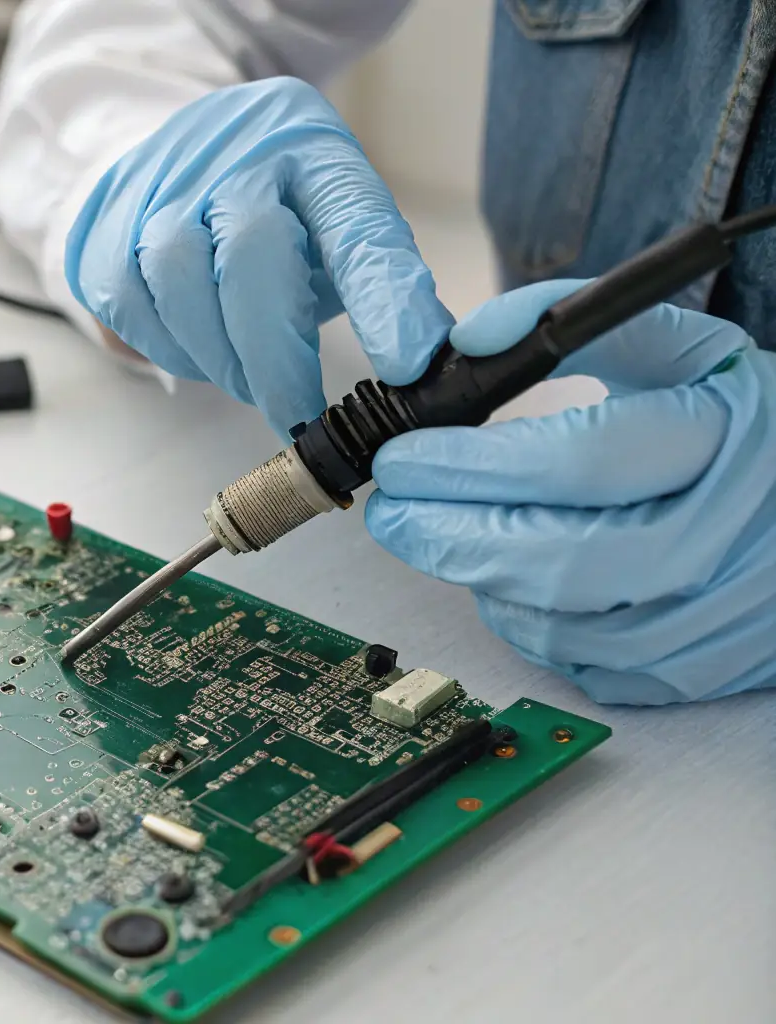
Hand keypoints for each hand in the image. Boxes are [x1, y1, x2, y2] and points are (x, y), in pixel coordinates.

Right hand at [64, 77, 452, 437]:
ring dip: (219, 358)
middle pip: (252, 255)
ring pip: (180, 283)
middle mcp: (237, 154)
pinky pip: (132, 307)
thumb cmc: (270, 212)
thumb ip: (378, 287)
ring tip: (247, 377)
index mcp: (315, 152)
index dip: (386, 302)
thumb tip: (423, 372)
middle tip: (296, 413)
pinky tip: (197, 347)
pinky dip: (171, 349)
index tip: (407, 368)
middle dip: (275, 358)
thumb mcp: (335, 229)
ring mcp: (161, 186)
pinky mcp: (106, 228)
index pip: (358, 227)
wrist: (168, 155)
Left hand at [366, 279, 775, 704]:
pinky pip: (576, 660)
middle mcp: (724, 535)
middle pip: (555, 556)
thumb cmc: (740, 424)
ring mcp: (712, 615)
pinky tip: (504, 576)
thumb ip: (567, 326)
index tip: (403, 459)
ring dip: (476, 577)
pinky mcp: (692, 668)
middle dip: (447, 535)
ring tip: (444, 534)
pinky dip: (521, 619)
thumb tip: (470, 341)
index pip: (577, 459)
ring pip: (556, 620)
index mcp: (725, 436)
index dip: (470, 464)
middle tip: (393, 513)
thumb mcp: (680, 348)